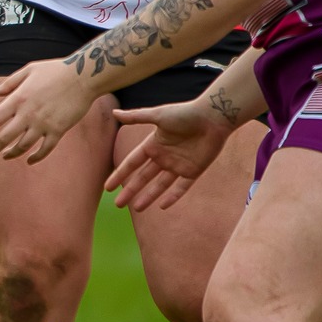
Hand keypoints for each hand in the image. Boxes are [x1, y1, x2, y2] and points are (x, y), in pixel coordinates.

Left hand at [0, 58, 96, 163]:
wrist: (84, 76)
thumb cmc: (55, 70)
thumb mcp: (28, 70)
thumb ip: (9, 84)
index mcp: (18, 99)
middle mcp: (28, 114)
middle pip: (4, 138)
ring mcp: (43, 124)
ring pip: (23, 146)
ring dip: (12, 154)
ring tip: (5, 156)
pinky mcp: (59, 130)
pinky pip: (45, 149)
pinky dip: (36, 157)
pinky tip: (30, 160)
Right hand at [105, 101, 232, 211]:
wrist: (213, 117)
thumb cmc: (185, 113)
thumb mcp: (157, 115)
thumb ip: (136, 117)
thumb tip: (114, 112)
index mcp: (152, 145)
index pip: (132, 163)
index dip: (120, 175)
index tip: (107, 187)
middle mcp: (163, 157)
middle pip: (143, 177)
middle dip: (130, 190)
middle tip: (118, 204)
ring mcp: (178, 165)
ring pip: (160, 185)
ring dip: (148, 196)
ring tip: (137, 208)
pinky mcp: (193, 171)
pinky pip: (181, 187)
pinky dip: (173, 196)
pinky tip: (163, 206)